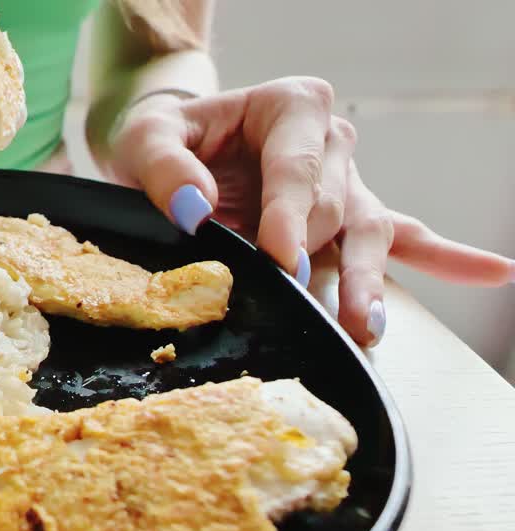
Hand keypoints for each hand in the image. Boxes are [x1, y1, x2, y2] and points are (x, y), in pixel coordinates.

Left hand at [105, 76, 514, 345]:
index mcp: (291, 109)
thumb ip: (164, 168)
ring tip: (368, 326)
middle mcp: (331, 143)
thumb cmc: (164, 141)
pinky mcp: (347, 220)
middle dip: (317, 252)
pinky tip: (490, 273)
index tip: (278, 257)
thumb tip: (192, 209)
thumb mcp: (145, 139)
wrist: (173, 152)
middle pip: (335, 205)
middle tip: (301, 295)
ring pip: (368, 233)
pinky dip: (445, 258)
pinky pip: (403, 238)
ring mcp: (346, 184)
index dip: (290, 214)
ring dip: (368, 281)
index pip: (297, 167)